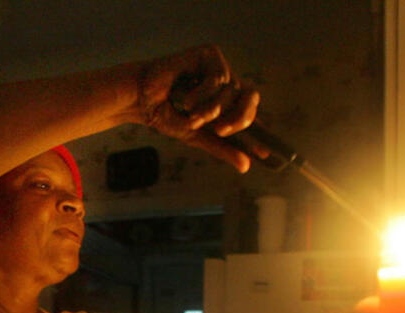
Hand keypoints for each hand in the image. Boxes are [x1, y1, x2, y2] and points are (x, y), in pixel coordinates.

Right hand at [136, 45, 259, 170]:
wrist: (140, 99)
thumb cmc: (166, 114)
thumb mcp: (197, 136)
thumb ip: (221, 147)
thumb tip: (246, 166)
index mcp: (226, 99)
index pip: (250, 110)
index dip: (259, 129)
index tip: (264, 153)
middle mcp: (226, 81)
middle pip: (251, 96)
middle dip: (239, 117)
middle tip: (221, 131)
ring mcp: (218, 66)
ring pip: (232, 90)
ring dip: (210, 110)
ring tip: (190, 114)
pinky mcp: (209, 55)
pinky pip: (218, 78)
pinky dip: (202, 94)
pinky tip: (185, 98)